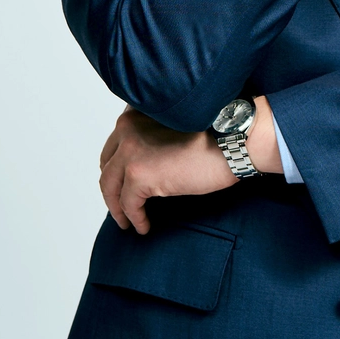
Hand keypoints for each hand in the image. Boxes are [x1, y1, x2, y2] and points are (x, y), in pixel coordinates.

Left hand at [99, 99, 282, 233]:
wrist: (233, 140)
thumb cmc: (216, 134)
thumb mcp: (176, 125)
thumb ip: (154, 136)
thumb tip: (148, 166)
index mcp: (136, 112)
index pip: (115, 144)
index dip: (117, 166)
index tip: (122, 182)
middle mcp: (127, 128)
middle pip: (107, 165)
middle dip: (112, 188)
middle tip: (121, 204)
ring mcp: (130, 151)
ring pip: (110, 186)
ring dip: (117, 207)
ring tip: (126, 221)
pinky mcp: (139, 174)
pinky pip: (128, 204)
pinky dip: (134, 218)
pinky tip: (143, 226)